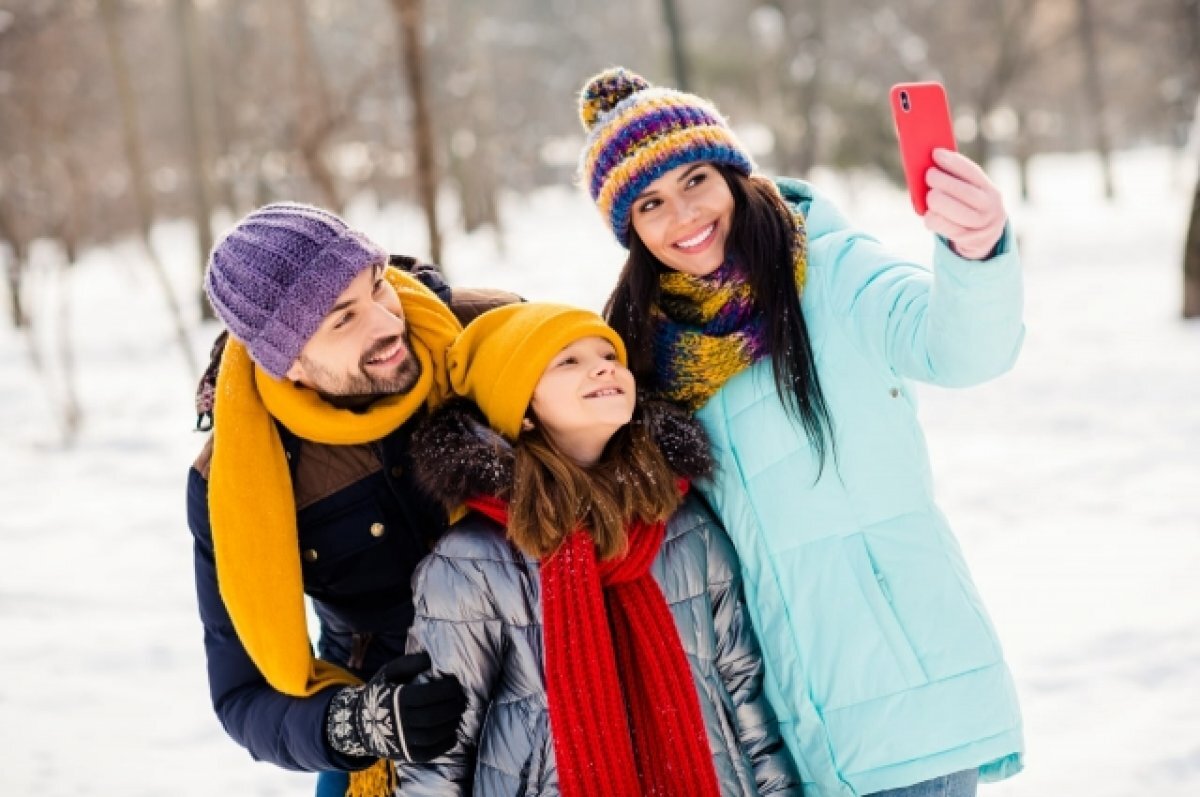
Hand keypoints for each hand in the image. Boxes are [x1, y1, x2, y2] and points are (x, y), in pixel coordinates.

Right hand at [326, 651, 466, 761]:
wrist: (360, 722)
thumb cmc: (381, 692)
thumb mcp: (389, 672)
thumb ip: (409, 663)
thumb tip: (431, 658)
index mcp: (396, 699)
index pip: (427, 696)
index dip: (446, 690)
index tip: (456, 685)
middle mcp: (398, 722)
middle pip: (433, 716)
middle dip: (453, 707)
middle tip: (462, 700)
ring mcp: (402, 741)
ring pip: (433, 736)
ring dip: (451, 724)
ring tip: (458, 714)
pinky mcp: (406, 755)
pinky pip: (429, 753)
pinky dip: (445, 744)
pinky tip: (452, 732)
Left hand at [923, 149, 1007, 259]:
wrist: (984, 237)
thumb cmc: (970, 205)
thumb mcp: (974, 192)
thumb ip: (958, 180)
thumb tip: (931, 163)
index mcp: (991, 191)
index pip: (973, 172)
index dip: (953, 162)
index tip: (936, 153)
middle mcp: (989, 207)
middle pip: (963, 191)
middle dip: (943, 181)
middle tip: (929, 175)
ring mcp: (979, 224)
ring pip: (953, 209)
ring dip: (936, 200)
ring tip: (929, 195)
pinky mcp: (965, 238)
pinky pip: (942, 225)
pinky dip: (932, 217)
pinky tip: (928, 213)